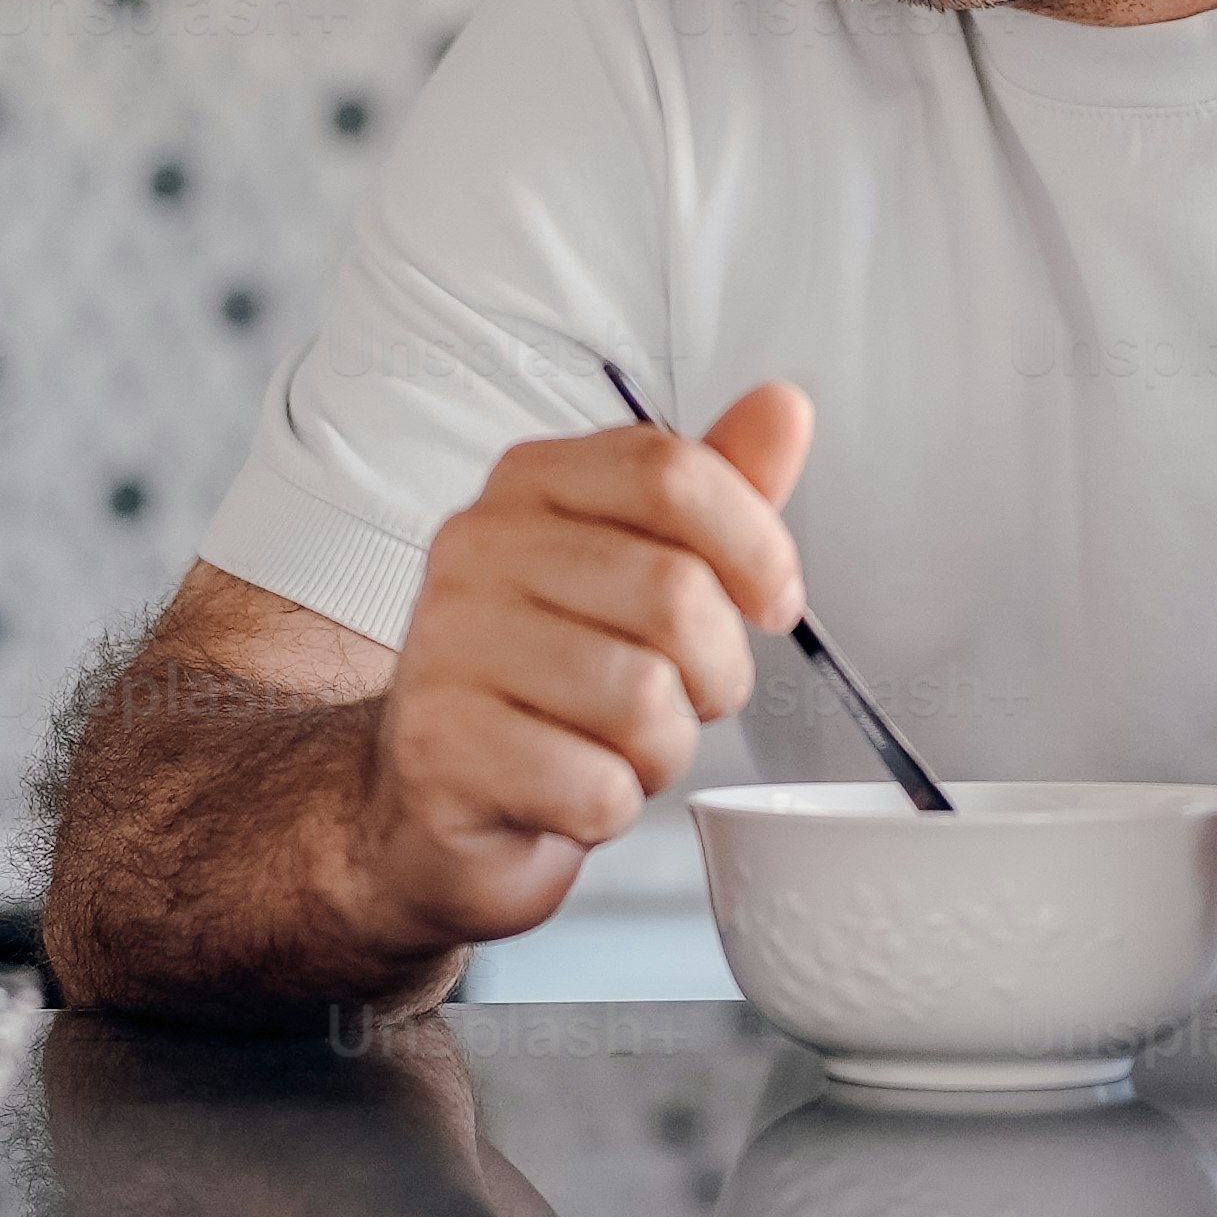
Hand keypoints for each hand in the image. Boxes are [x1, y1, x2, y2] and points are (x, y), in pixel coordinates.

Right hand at [348, 383, 814, 952]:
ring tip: (615, 744)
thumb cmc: (550, 679)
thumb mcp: (638, 570)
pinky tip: (570, 789)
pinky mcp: (440, 747)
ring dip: (661, 749)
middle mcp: (477, 548)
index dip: (755, 546)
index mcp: (531, 485)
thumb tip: (784, 408)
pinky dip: (611, 808)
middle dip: (714, 674)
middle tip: (679, 697)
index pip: (673, 474)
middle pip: (674, 595)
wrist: (432, 796)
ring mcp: (447, 644)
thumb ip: (714, 493)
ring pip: (643, 699)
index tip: (771, 601)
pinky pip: (597, 787)